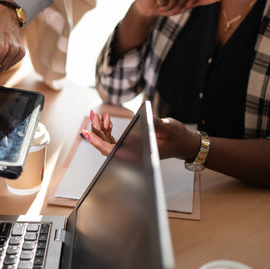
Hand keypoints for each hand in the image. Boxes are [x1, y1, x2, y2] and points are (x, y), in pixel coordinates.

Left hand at [82, 110, 198, 159]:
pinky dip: (108, 129)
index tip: (87, 134)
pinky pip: (113, 138)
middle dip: (96, 130)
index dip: (98, 143)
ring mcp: (128, 149)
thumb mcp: (169, 128)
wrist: (182, 142)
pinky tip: (107, 119)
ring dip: (100, 128)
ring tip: (98, 114)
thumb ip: (157, 124)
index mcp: (137, 154)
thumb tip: (148, 117)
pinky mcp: (129, 143)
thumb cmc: (177, 138)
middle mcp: (130, 154)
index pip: (111, 151)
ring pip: (107, 141)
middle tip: (93, 115)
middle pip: (105, 145)